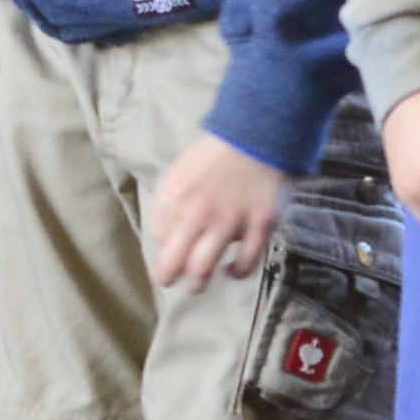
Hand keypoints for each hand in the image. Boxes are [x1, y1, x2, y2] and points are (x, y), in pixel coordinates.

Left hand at [145, 135, 294, 292]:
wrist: (260, 134)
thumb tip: (170, 231)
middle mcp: (197, 212)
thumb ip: (173, 200)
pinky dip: (237, 272)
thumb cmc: (218, 152)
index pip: (159, 234)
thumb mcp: (182, 169)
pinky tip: (233, 271)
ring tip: (198, 285)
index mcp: (175, 195)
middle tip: (172, 281)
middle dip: (168, 277)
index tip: (173, 243)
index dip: (165, 242)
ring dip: (197, 283)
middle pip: (173, 261)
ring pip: (203, 268)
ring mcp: (229, 221)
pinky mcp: (259, 225)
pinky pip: (245, 262)